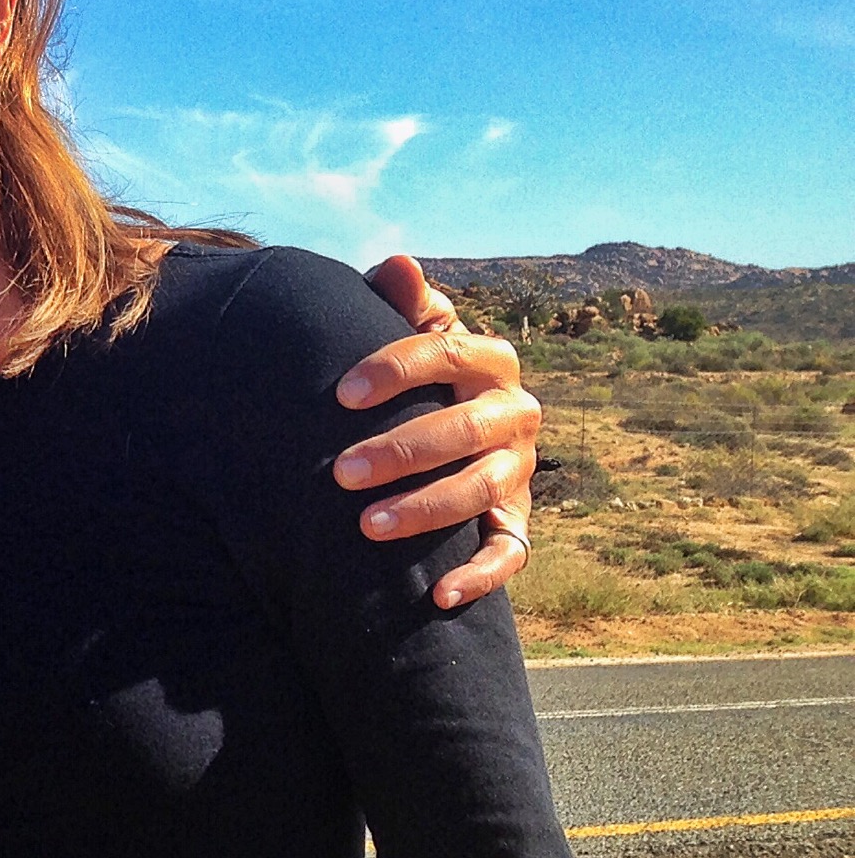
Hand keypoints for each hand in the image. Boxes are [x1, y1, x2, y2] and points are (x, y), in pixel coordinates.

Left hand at [343, 254, 540, 609]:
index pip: (445, 354)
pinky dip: (481, 576)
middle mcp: (514, 412)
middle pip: (464, 429)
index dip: (394, 370)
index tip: (340, 394)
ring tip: (366, 526)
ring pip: (483, 489)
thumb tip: (396, 263)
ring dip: (427, 509)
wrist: (443, 425)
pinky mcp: (517, 517)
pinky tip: (436, 594)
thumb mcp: (408, 334)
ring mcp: (519, 467)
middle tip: (339, 472)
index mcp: (488, 359)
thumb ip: (401, 303)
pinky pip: (511, 551)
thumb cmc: (411, 375)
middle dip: (402, 451)